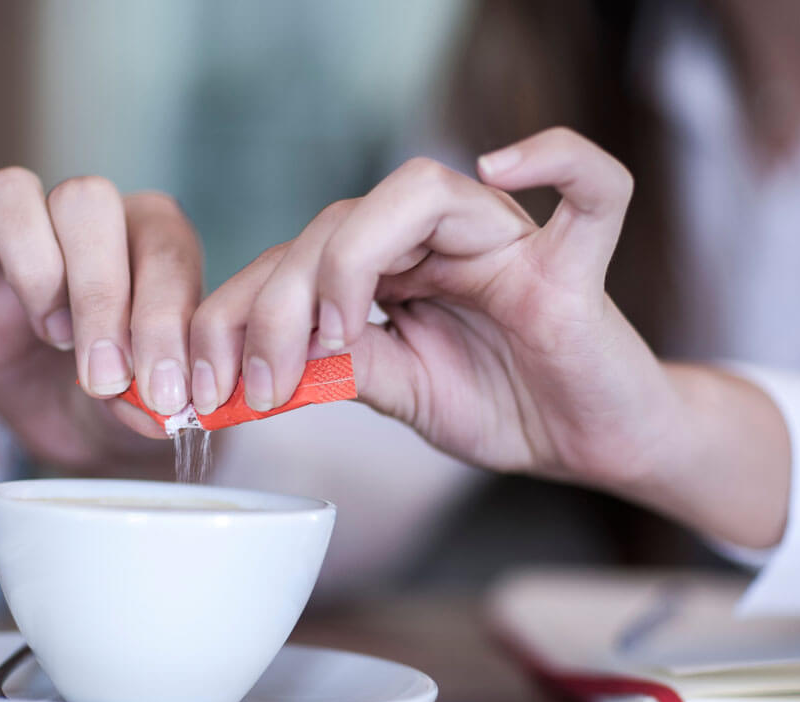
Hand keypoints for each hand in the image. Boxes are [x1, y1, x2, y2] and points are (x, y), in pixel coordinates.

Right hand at [0, 170, 201, 471]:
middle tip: (103, 375)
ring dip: (33, 266)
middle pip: (85, 200)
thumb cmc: (127, 402)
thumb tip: (155, 404)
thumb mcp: (148, 409)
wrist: (78, 426)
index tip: (159, 389)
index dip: (163, 318)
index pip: (164, 246)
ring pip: (12, 192)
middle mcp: (89, 223)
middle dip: (98, 294)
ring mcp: (18, 238)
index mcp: (154, 243)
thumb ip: (153, 395)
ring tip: (52, 335)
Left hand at [191, 128, 788, 545]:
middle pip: (337, 222)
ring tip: (336, 332)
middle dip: (277, 304)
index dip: (239, 312)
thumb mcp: (401, 393)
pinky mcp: (574, 266)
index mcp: (393, 265)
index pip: (297, 258)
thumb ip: (343, 369)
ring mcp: (506, 243)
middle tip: (259, 384)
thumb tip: (261, 368)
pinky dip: (555, 159)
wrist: (592, 443)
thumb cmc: (505, 407)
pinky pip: (589, 188)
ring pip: (418, 192)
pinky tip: (504, 166)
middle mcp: (440, 239)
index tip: (208, 383)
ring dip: (353, 258)